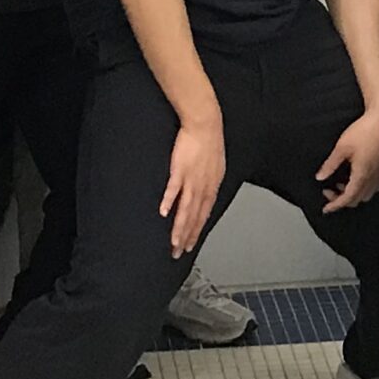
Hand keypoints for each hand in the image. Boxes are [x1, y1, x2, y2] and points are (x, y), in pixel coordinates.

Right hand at [160, 117, 227, 256]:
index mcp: (211, 187)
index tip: (190, 245)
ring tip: (173, 242)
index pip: (203, 215)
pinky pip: (174, 188)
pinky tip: (163, 213)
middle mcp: (203, 186)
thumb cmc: (209, 144)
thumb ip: (208, 184)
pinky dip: (169, 201)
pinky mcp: (180, 169)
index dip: (196, 232)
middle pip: (194, 217)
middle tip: (178, 253)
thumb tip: (205, 196)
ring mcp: (191, 179)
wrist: (205, 124)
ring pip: (186, 209)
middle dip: (186, 237)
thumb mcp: (215, 168)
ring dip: (179, 227)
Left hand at [316, 107, 378, 209]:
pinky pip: (374, 186)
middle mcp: (373, 177)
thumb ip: (330, 165)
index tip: (326, 208)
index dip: (335, 205)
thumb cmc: (365, 130)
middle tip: (329, 191)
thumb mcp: (341, 148)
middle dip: (342, 199)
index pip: (348, 198)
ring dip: (353, 193)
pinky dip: (363, 187)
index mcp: (362, 175)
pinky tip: (356, 176)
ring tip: (341, 183)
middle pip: (357, 199)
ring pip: (366, 194)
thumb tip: (320, 177)